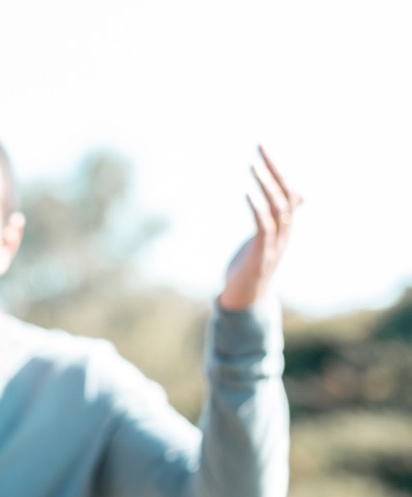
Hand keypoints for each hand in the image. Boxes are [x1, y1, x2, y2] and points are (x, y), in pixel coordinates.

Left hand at [219, 145, 302, 310]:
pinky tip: (248, 193)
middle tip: (260, 147)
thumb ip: (278, 215)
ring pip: (278, 208)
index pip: (288, 190)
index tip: (263, 148)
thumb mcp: (267, 236)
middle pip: (286, 194)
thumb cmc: (254, 266)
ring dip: (266, 186)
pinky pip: (264, 228)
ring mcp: (275, 243)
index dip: (277, 169)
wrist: (246, 300)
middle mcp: (285, 231)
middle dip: (274, 169)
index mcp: (284, 225)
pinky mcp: (262, 255)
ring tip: (253, 166)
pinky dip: (258, 208)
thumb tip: (299, 195)